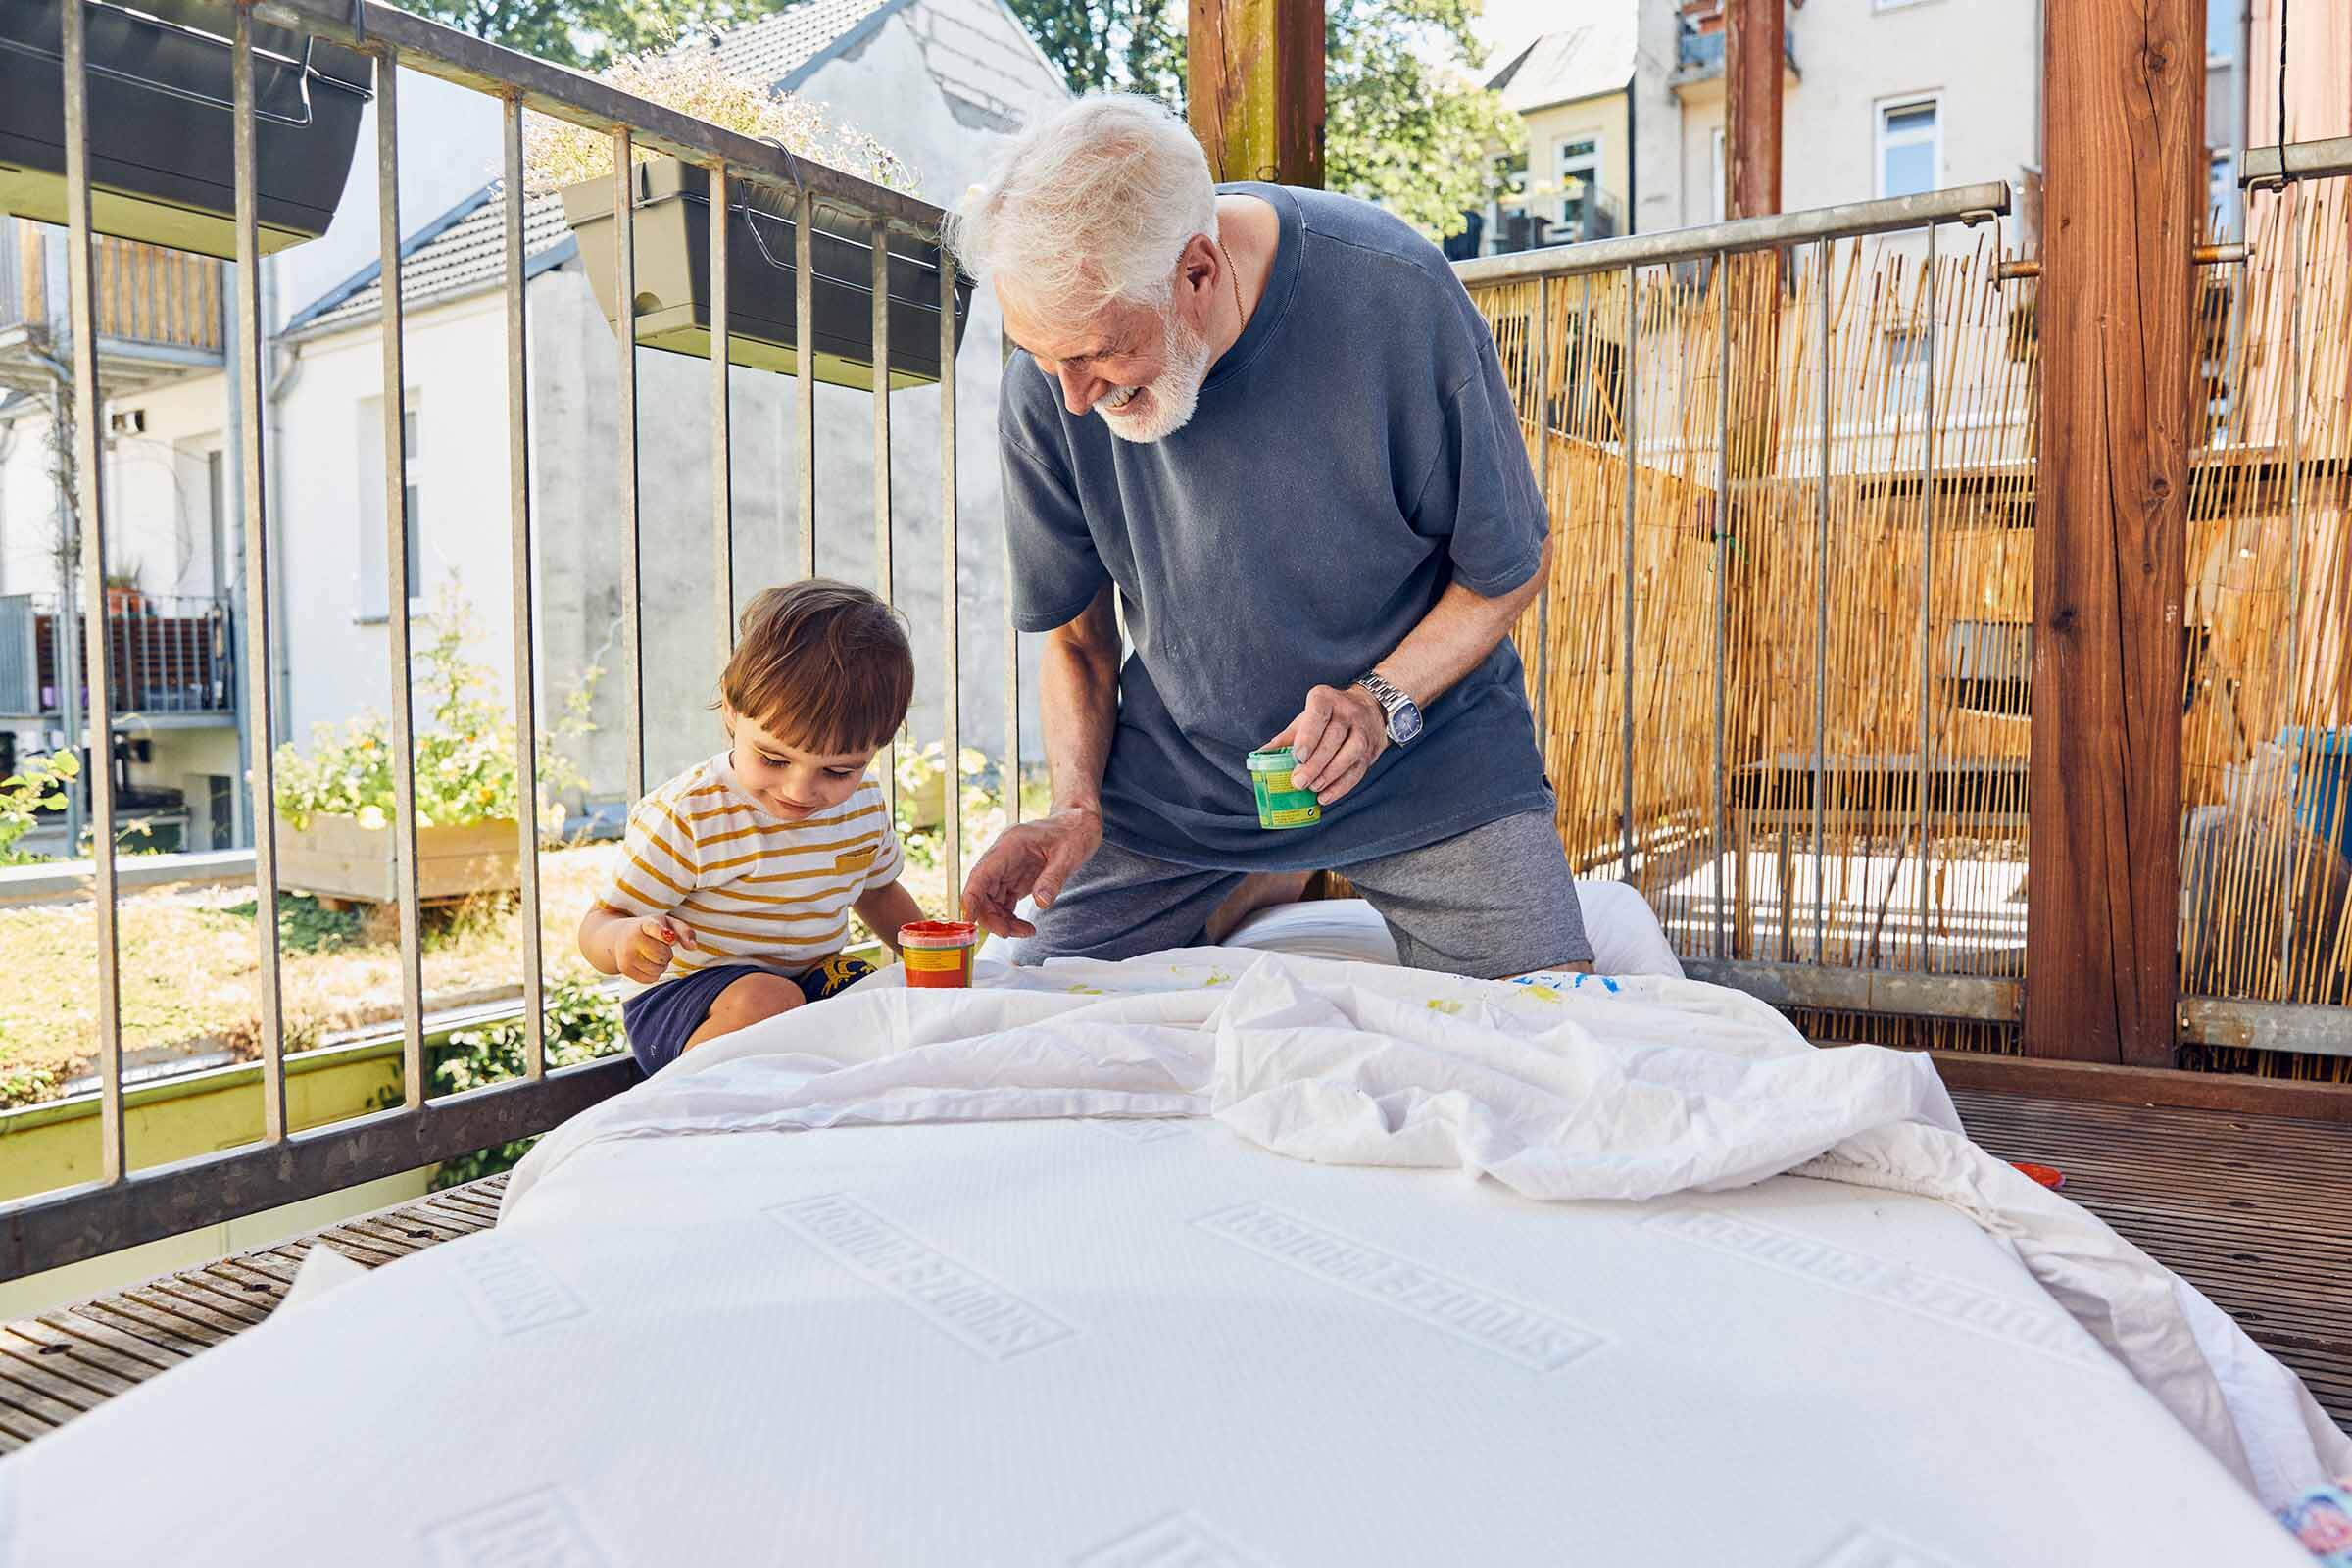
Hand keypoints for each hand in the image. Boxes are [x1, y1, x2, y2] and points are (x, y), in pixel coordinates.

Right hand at [618, 916, 692, 983]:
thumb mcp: (668, 924)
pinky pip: (650, 978)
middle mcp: (633, 938)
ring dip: (661, 965)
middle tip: (661, 947)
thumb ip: (684, 931)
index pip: (655, 928)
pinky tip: (647, 963)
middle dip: (667, 954)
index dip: (663, 933)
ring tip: (652, 954)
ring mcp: (626, 954)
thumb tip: (693, 947)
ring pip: (657, 969)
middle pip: (663, 955)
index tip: (669, 936)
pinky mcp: (625, 969)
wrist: (620, 938)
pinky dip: (653, 973)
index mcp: (646, 923)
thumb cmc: (651, 930)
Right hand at [961, 806, 1102, 938]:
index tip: (968, 919)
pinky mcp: (1014, 879)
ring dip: (1001, 920)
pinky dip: (1009, 917)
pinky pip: (1003, 902)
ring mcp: (1007, 868)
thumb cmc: (1073, 834)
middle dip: (990, 916)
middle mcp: (1002, 857)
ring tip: (1026, 932)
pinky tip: (1025, 927)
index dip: (971, 897)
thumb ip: (1053, 879)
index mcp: (1010, 845)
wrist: (1079, 825)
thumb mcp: (1068, 856)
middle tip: (1010, 933)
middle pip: (982, 891)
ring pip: (990, 900)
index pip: (981, 874)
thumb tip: (1041, 903)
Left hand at [1270, 684, 1387, 804]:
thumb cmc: (1329, 716)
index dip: (1309, 737)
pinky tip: (1326, 796)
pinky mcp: (1371, 750)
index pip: (1318, 716)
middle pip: (1333, 738)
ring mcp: (1363, 730)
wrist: (1371, 709)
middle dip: (1315, 763)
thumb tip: (1259, 756)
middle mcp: (1347, 712)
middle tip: (1298, 781)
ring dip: (1330, 774)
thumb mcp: (1306, 718)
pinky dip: (1342, 786)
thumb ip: (1286, 737)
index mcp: (1326, 699)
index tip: (1298, 756)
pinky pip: (1358, 770)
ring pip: (1350, 753)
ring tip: (1313, 788)